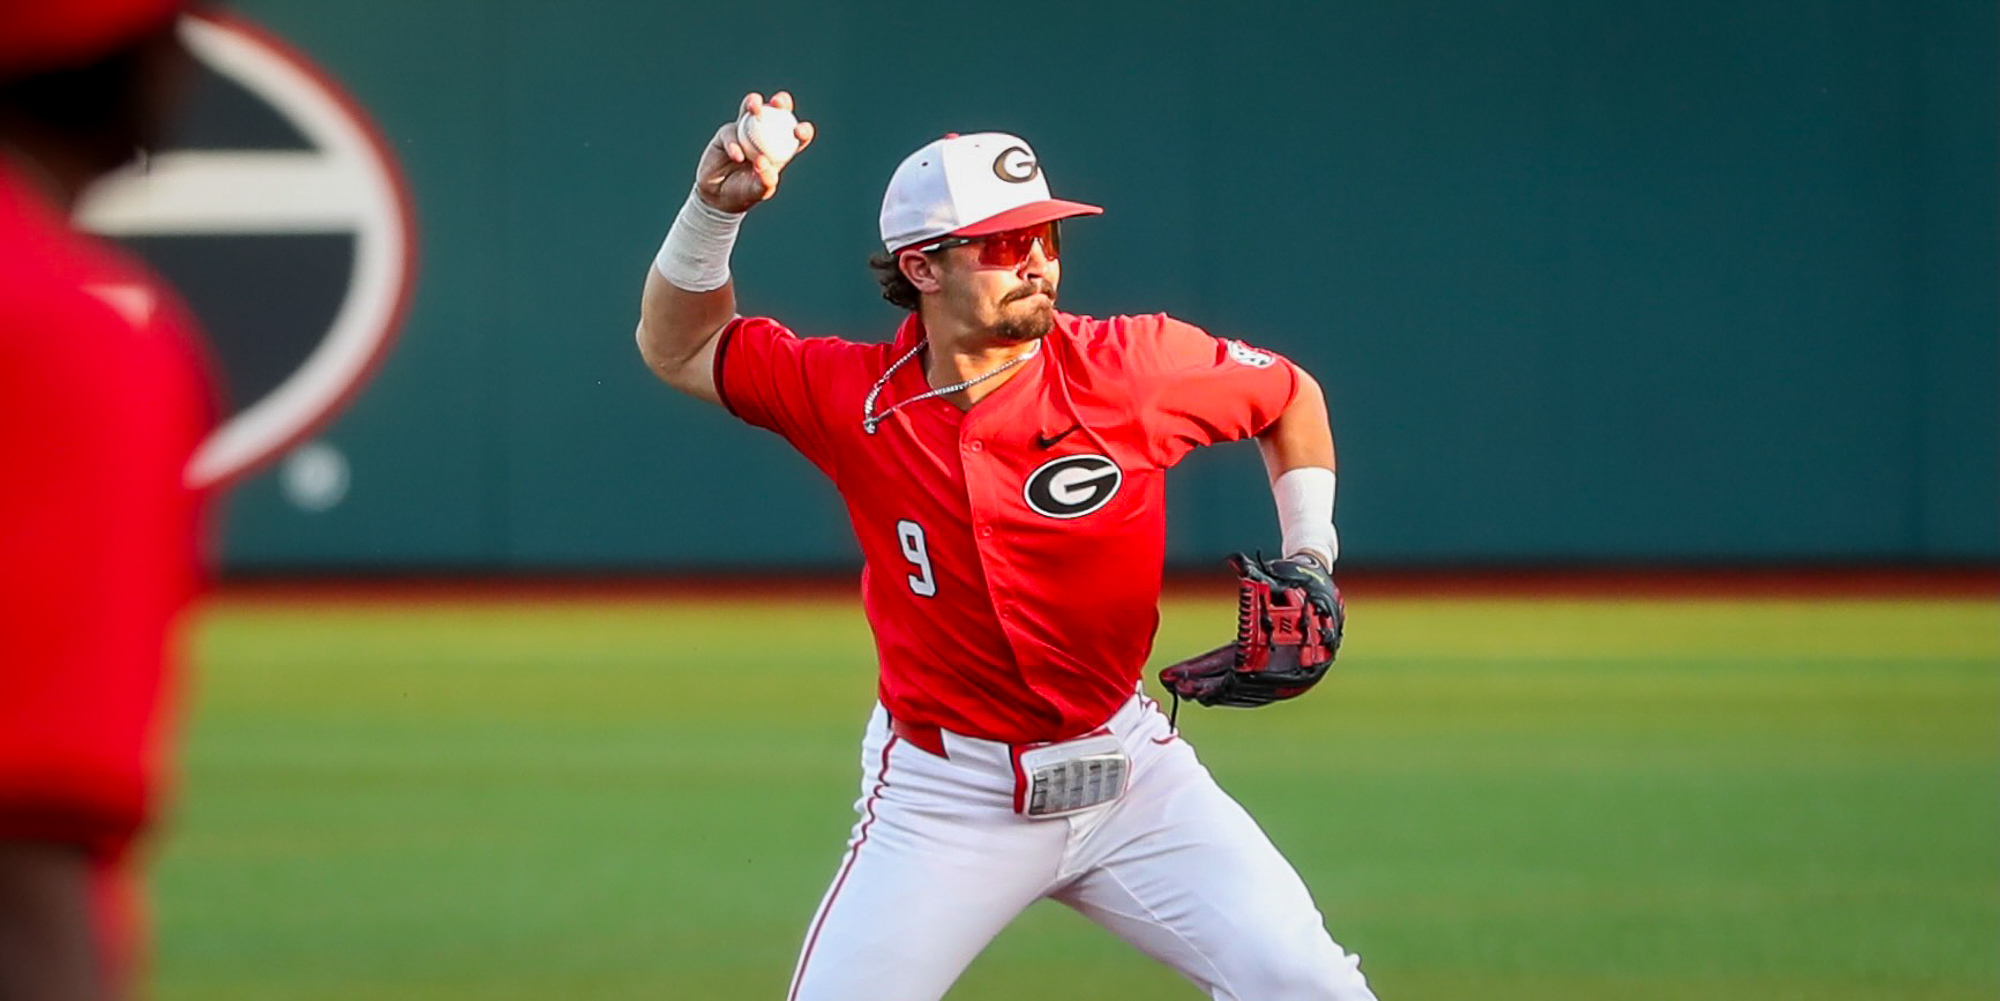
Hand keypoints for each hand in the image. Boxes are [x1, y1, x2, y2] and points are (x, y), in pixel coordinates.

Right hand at [693, 91, 814, 213]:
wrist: (717, 196)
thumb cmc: (744, 192)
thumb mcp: (757, 191)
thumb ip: (763, 182)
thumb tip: (766, 167)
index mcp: (781, 148)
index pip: (796, 135)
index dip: (803, 130)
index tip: (799, 131)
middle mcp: (765, 135)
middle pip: (777, 112)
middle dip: (781, 102)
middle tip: (778, 102)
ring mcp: (745, 131)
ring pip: (751, 109)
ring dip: (754, 103)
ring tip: (755, 108)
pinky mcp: (726, 134)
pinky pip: (730, 133)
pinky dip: (734, 143)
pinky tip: (737, 156)